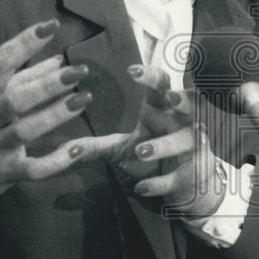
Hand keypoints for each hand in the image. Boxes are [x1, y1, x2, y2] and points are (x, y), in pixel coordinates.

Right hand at [0, 19, 90, 206]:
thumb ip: (23, 78)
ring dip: (56, 114)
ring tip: (84, 99)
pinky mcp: (7, 172)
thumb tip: (58, 59)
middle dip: (48, 83)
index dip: (25, 42)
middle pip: (16, 97)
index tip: (50, 26)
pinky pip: (34, 169)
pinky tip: (78, 149)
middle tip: (79, 70)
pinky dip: (57, 162)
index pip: (0, 62)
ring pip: (26, 130)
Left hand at [70, 65, 226, 218]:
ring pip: (185, 140)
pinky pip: (179, 176)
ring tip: (141, 150)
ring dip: (164, 144)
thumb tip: (63, 147)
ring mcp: (193, 148)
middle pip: (189, 104)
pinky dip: (160, 182)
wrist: (186, 185)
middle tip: (168, 97)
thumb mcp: (122, 148)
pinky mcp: (195, 174)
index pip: (163, 85)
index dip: (151, 76)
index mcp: (163, 111)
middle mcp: (182, 123)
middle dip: (182, 99)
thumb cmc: (153, 155)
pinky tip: (141, 188)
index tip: (132, 71)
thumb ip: (96, 146)